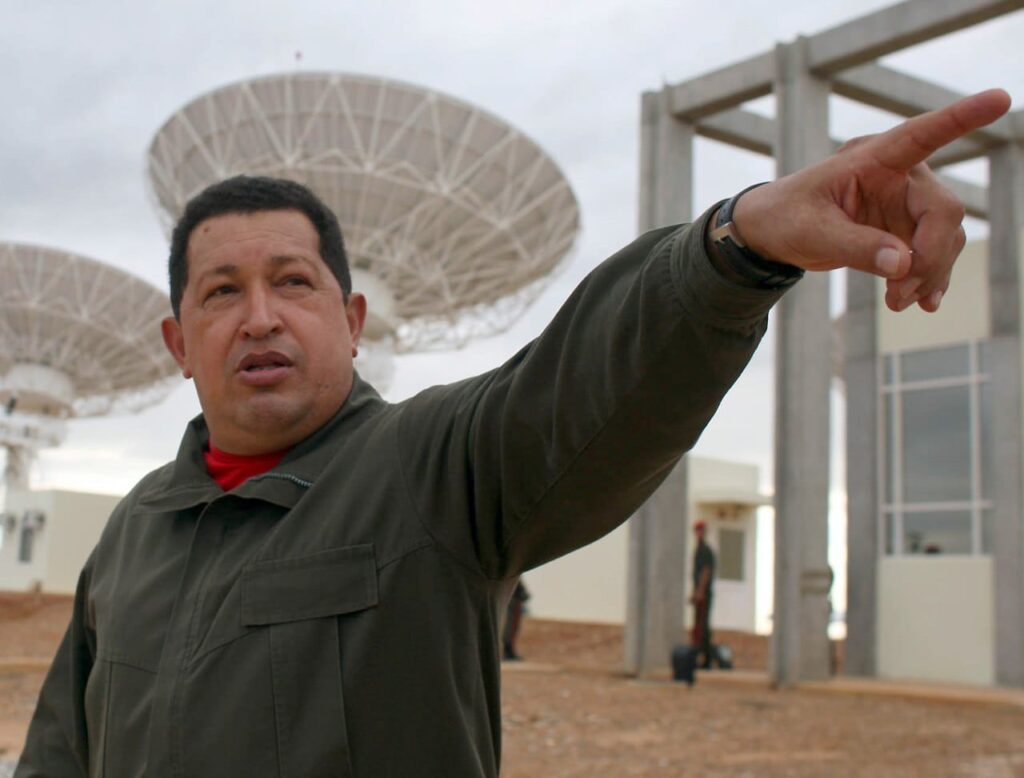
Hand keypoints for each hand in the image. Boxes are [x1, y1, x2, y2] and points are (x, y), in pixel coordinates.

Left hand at [732, 89, 1010, 312]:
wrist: (773, 233)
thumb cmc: (786, 218)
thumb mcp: (810, 233)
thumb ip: (854, 246)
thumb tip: (904, 265)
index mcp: (872, 159)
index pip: (921, 134)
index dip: (960, 118)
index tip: (999, 99)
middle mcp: (898, 176)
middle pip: (942, 210)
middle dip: (929, 256)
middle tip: (900, 293)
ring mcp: (905, 204)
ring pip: (943, 237)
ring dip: (928, 274)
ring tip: (897, 302)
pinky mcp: (904, 230)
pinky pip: (933, 254)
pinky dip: (930, 278)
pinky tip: (924, 302)